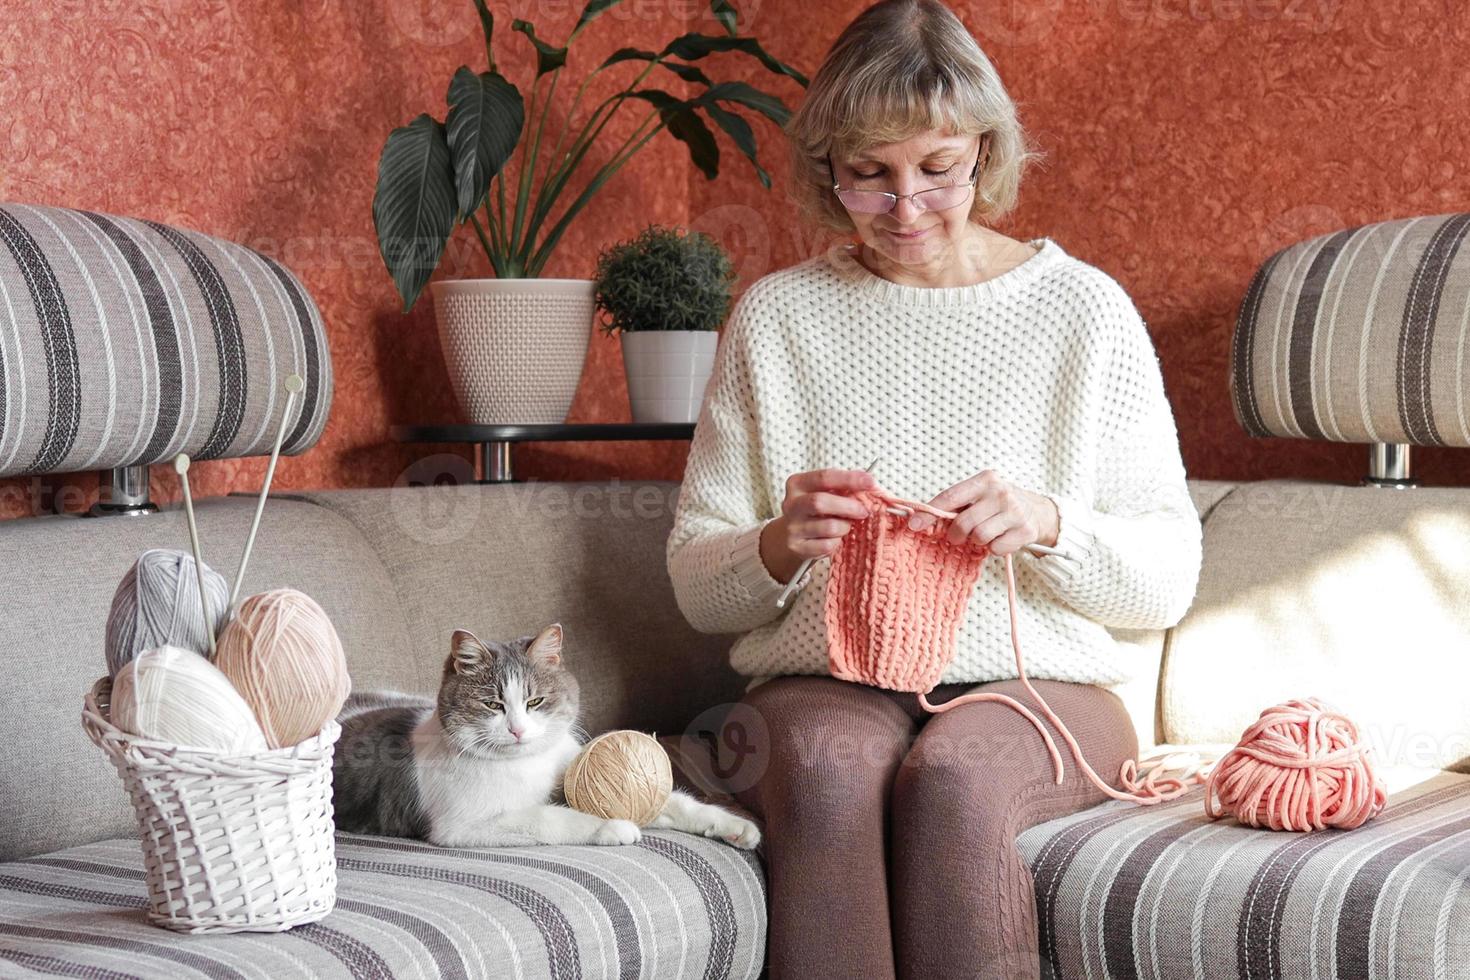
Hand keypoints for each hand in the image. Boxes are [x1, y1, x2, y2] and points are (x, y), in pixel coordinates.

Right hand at [759, 467, 877, 582]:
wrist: (791, 535)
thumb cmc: (815, 510)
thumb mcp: (824, 493)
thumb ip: (843, 488)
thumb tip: (869, 485)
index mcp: (797, 484)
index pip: (824, 477)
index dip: (849, 479)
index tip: (870, 482)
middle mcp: (791, 504)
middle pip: (820, 502)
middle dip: (847, 506)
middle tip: (863, 511)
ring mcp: (792, 527)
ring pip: (828, 527)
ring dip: (844, 527)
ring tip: (845, 526)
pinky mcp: (797, 547)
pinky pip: (826, 545)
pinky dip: (836, 542)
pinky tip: (834, 539)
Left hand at [907, 470, 1058, 555]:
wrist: (1037, 510)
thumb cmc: (997, 503)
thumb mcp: (978, 495)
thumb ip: (954, 504)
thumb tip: (918, 519)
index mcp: (985, 480)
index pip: (950, 497)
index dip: (929, 513)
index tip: (913, 525)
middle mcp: (1001, 493)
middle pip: (963, 523)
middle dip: (956, 534)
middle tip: (959, 535)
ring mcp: (1015, 512)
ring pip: (979, 537)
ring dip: (977, 541)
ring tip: (985, 533)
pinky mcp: (1025, 531)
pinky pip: (996, 548)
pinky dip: (994, 548)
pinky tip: (1000, 538)